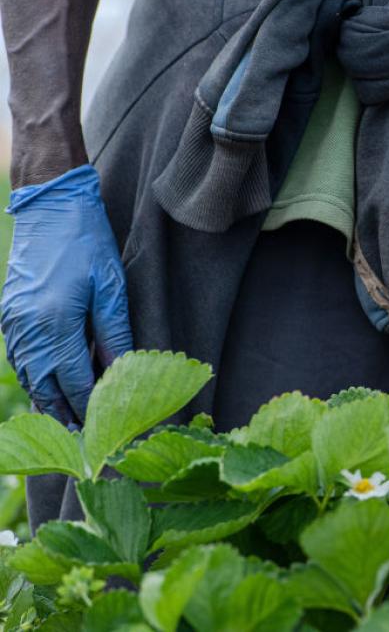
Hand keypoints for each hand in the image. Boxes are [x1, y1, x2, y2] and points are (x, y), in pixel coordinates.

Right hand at [1, 165, 131, 425]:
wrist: (49, 207)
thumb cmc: (88, 245)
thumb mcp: (111, 290)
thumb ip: (113, 335)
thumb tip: (121, 372)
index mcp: (55, 324)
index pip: (75, 381)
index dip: (91, 407)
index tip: (107, 428)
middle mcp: (28, 329)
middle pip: (47, 386)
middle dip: (68, 413)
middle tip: (89, 437)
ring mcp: (12, 322)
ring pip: (30, 376)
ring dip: (49, 399)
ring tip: (72, 420)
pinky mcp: (8, 314)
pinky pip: (21, 358)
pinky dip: (36, 376)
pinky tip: (52, 386)